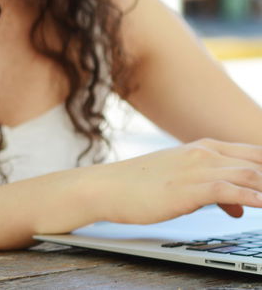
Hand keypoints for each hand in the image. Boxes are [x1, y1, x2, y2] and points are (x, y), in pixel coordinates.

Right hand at [90, 138, 261, 224]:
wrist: (106, 187)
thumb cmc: (140, 185)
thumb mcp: (182, 182)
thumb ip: (214, 188)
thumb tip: (241, 205)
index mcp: (204, 147)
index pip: (255, 153)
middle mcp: (204, 153)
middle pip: (259, 161)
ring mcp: (197, 169)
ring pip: (251, 174)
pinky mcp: (189, 188)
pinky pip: (231, 189)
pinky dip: (253, 197)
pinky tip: (261, 205)